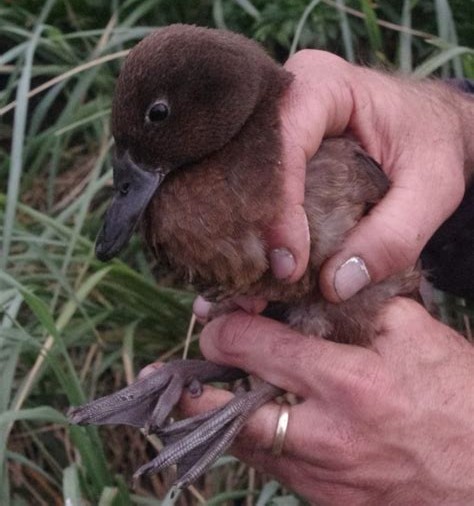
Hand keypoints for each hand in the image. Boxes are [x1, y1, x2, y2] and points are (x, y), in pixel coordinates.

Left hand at [177, 299, 473, 504]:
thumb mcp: (419, 338)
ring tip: (190, 396)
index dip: (224, 328)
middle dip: (195, 386)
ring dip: (213, 418)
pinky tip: (245, 423)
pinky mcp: (325, 502)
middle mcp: (324, 435)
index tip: (214, 318)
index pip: (257, 348)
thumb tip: (323, 286)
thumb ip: (364, 305)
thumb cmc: (461, 407)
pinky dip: (252, 443)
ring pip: (241, 446)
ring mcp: (321, 477)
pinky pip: (271, 468)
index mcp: (347, 383)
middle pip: (229, 411)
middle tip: (174, 372)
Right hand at [268, 50, 473, 300]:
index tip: (288, 265)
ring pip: (239, 174)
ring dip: (247, 225)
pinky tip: (264, 254)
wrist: (428, 125)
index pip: (284, 144)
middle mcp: (284, 96)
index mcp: (324, 85)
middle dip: (253, 219)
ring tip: (261, 272)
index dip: (280, 208)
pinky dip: (254, 221)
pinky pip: (248, 183)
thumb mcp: (432, 190)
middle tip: (267, 274)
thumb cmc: (432, 145)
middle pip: (247, 159)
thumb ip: (394, 237)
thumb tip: (335, 286)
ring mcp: (271, 120)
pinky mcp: (269, 146)